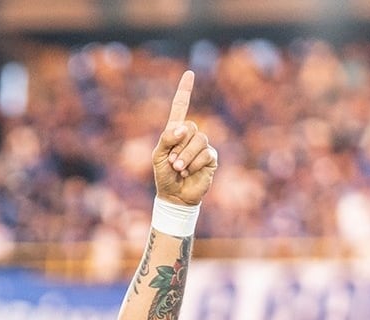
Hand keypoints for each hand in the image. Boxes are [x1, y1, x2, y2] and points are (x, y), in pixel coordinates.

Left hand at [152, 70, 216, 205]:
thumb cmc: (164, 176)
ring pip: (199, 140)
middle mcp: (191, 136)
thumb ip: (166, 139)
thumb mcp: (158, 156)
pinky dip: (194, 165)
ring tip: (178, 169)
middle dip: (178, 147)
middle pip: (190, 127)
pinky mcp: (211, 157)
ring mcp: (202, 146)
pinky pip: (206, 154)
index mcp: (175, 131)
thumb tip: (182, 128)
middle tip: (172, 163)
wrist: (174, 196)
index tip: (189, 73)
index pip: (181, 107)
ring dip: (186, 157)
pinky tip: (188, 173)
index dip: (185, 90)